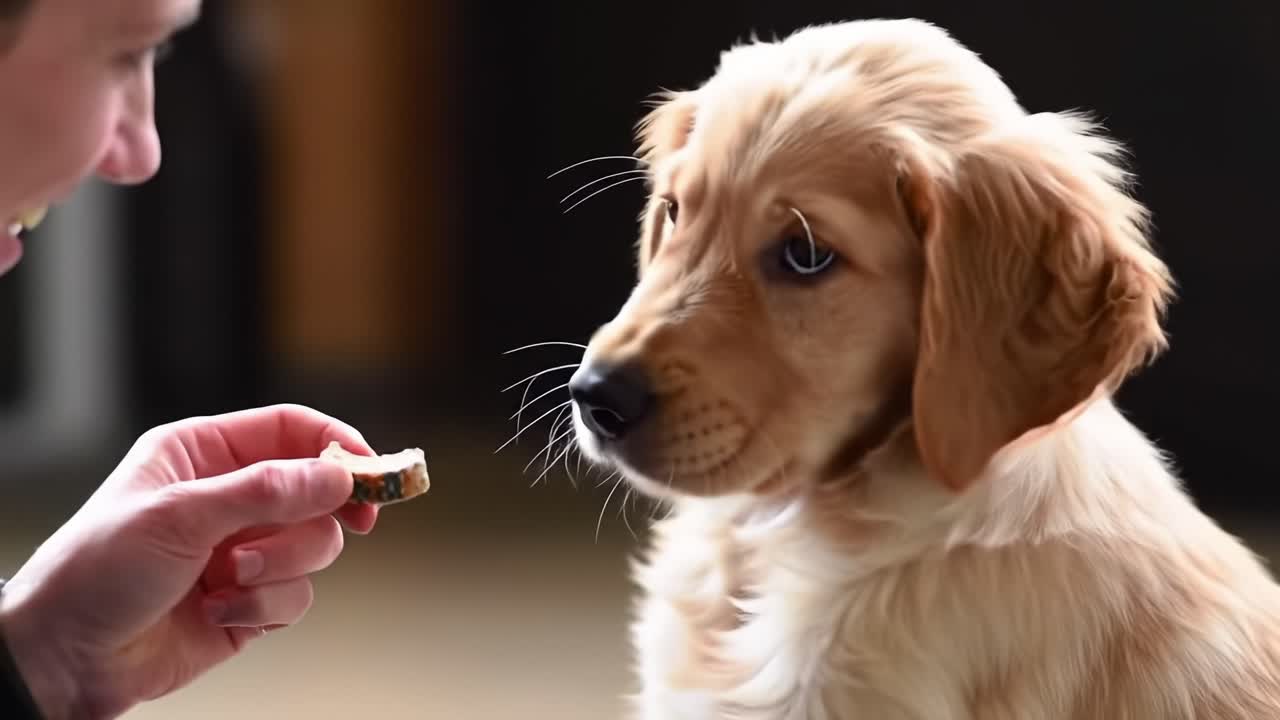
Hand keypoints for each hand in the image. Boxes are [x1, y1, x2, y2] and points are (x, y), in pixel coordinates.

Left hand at [0, 404, 379, 719]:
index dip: (337, 446)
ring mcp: (242, 551)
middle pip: (317, 491)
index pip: (290, 431)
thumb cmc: (96, 571)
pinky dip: (264, 607)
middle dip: (315, 518)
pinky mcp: (250, 602)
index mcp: (204, 454)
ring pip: (314, 547)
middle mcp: (229, 498)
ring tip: (228, 580)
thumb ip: (265, 491)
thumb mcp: (178, 515)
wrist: (63, 659)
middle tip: (356, 525)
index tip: (372, 473)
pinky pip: (295, 596)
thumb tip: (339, 476)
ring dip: (279, 568)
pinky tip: (216, 611)